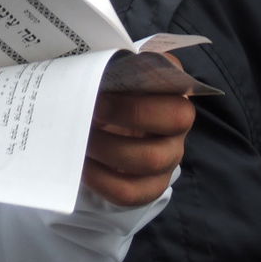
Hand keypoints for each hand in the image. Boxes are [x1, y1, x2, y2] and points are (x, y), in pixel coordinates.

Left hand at [83, 82, 195, 207]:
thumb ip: (111, 70)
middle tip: (92, 108)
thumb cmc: (108, 94)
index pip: (175, 74)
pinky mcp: (152, 185)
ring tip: (81, 139)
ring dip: (109, 148)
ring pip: (151, 159)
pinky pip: (132, 191)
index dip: (146, 77)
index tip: (107, 81)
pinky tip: (82, 166)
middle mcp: (179, 121)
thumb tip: (92, 73)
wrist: (104, 126)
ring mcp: (169, 156)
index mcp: (171, 86)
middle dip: (129, 112)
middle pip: (176, 118)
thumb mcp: (111, 77)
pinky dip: (102, 180)